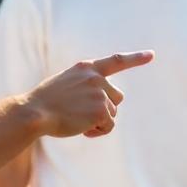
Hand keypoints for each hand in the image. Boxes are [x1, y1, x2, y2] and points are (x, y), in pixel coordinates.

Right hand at [25, 51, 153, 137]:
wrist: (35, 112)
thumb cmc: (44, 103)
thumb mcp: (64, 84)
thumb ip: (85, 86)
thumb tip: (105, 106)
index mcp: (86, 68)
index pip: (116, 61)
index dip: (135, 58)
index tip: (151, 55)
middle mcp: (96, 78)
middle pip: (116, 98)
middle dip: (104, 109)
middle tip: (81, 115)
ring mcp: (100, 93)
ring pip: (112, 113)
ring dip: (99, 121)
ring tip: (77, 121)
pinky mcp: (101, 110)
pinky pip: (109, 126)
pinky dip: (98, 131)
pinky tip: (82, 130)